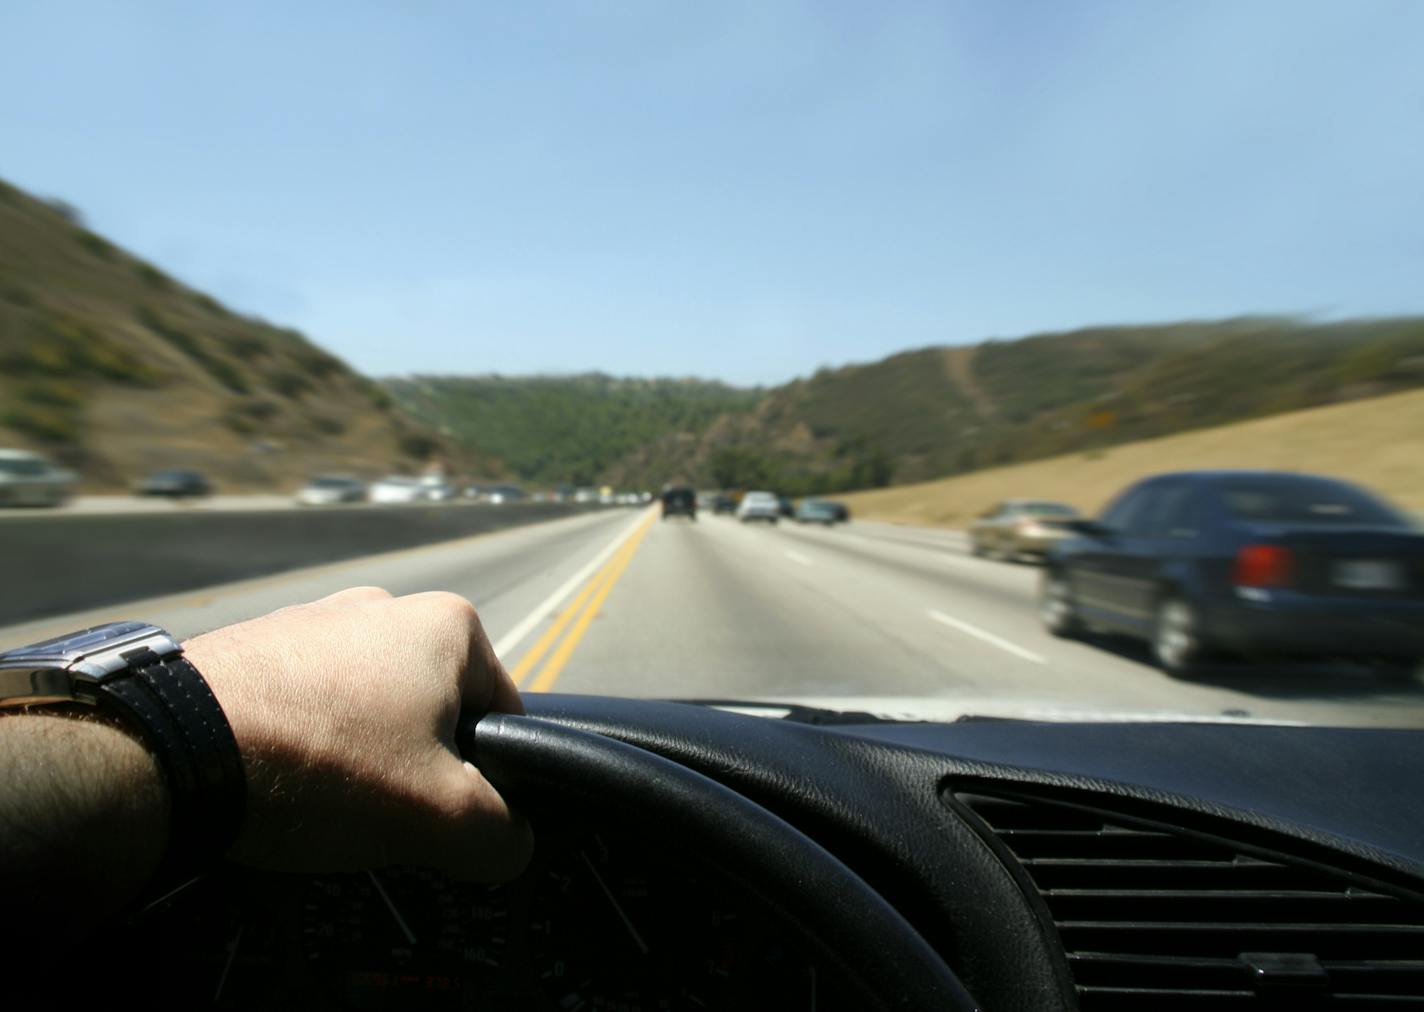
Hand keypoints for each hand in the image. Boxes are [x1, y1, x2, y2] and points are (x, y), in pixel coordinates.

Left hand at [183, 587, 531, 881]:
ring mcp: (315, 615)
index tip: (445, 813)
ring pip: (367, 704)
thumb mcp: (440, 818)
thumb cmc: (324, 765)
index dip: (487, 775)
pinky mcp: (256, 640)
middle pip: (433, 707)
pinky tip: (281, 777)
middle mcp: (386, 604)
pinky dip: (304, 738)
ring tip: (322, 797)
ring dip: (358, 751)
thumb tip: (509, 842)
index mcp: (449, 624)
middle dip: (416, 761)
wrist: (174, 748)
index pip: (502, 711)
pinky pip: (306, 700)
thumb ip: (502, 834)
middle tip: (381, 810)